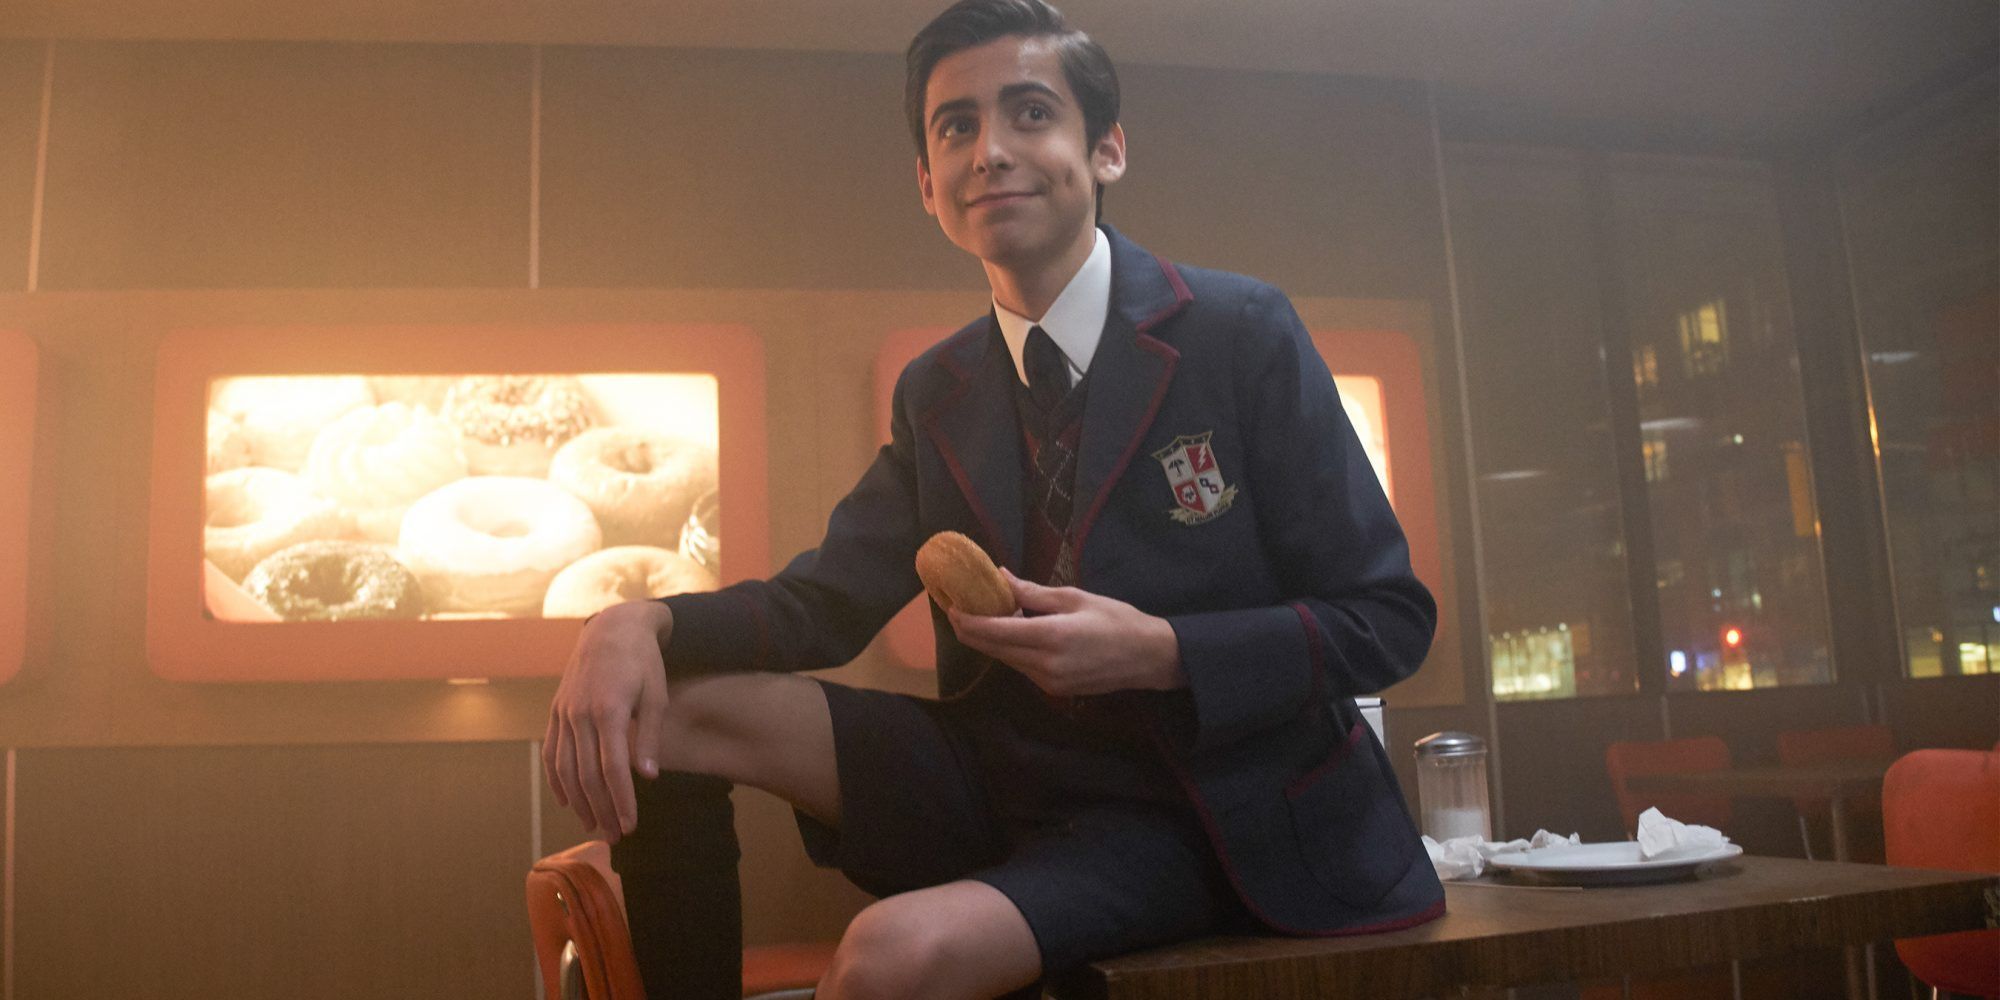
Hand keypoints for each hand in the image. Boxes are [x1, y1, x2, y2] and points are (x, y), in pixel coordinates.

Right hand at [542, 600, 673, 843]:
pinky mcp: (556, 711)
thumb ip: (650, 738)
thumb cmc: (643, 663)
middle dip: (602, 810)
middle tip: (616, 836)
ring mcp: (564, 713)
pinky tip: (567, 801)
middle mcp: (580, 714)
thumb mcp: (656, 696)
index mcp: (609, 710)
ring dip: (579, 802)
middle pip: (587, 776)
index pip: (613, 769)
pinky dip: (557, 780)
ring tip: (594, 826)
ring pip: (566, 769)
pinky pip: (551, 753)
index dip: (621, 801)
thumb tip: (648, 778)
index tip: (631, 825)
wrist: (612, 628)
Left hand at [947, 568, 1184, 696]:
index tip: (950, 605)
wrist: (1148, 658)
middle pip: (993, 649)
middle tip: (957, 608)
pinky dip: (1010, 650)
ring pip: (1005, 659)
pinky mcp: (1054, 690)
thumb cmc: (1117, 620)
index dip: (967, 619)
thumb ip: (1033, 592)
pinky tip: (1010, 633)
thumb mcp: (1075, 598)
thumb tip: (1000, 576)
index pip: (994, 631)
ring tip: (981, 615)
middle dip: (971, 630)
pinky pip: (1021, 667)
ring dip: (990, 640)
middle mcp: (1044, 665)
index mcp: (1050, 637)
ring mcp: (1048, 682)